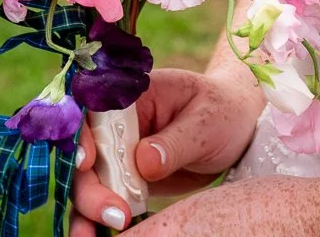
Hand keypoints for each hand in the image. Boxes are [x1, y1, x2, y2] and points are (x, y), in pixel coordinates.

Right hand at [69, 66, 264, 234]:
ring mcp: (121, 153)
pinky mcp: (127, 179)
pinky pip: (105, 199)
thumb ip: (174, 141)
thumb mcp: (206, 121)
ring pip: (89, 182)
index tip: (87, 163)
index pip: (93, 111)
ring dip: (86, 210)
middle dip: (90, 188)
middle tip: (116, 215)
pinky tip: (96, 236)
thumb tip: (143, 161)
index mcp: (133, 96)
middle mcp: (119, 124)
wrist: (238, 127)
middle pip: (87, 156)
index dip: (81, 135)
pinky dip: (97, 220)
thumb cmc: (222, 111)